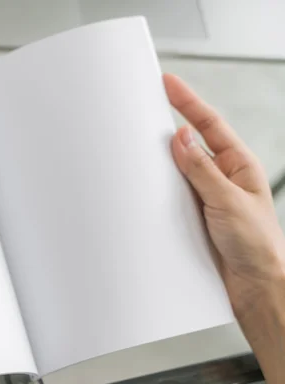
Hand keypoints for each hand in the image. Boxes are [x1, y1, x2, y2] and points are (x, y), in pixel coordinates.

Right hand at [164, 74, 284, 315]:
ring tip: (140, 147)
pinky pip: (170, 195)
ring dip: (161, 161)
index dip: (187, 102)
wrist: (254, 286)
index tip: (168, 83)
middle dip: (168, 125)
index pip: (209, 125)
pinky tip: (146, 187)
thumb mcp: (229, 200)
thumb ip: (202, 169)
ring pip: (176, 170)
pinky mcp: (192, 216)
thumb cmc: (258, 245)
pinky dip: (157, 188)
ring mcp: (205, 197)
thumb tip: (182, 138)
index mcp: (238, 165)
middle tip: (144, 109)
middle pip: (190, 143)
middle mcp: (221, 178)